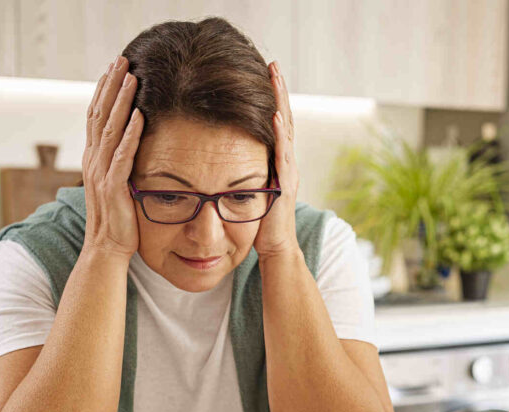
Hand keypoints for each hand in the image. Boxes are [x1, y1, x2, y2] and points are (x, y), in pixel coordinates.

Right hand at [81, 56, 143, 261]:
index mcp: (93, 158)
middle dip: (111, 85)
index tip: (114, 67)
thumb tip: (132, 142)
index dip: (104, 90)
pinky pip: (122, 156)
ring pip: (110, 129)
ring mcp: (101, 174)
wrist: (107, 249)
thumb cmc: (117, 219)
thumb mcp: (117, 184)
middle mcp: (93, 161)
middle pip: (99, 114)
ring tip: (131, 78)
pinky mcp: (114, 188)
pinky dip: (130, 135)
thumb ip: (120, 162)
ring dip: (121, 102)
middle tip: (122, 59)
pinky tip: (139, 116)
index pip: (95, 116)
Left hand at [253, 61, 299, 260]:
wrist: (275, 249)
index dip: (270, 98)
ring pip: (286, 130)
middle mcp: (285, 161)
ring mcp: (288, 171)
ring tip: (276, 78)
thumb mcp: (246, 188)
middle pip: (284, 118)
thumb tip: (220, 156)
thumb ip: (240, 170)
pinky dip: (280, 134)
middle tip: (272, 64)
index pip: (274, 123)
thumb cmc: (257, 224)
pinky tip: (275, 116)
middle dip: (278, 91)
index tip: (264, 73)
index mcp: (275, 160)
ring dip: (281, 103)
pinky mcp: (284, 184)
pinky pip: (282, 154)